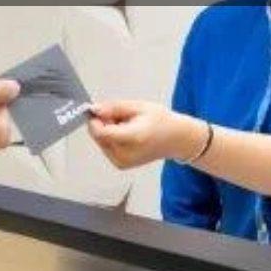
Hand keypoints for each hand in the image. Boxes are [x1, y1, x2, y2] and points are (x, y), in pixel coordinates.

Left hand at [87, 100, 206, 169]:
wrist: (176, 139)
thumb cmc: (161, 121)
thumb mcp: (138, 106)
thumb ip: (114, 107)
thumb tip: (95, 109)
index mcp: (133, 138)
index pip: (101, 133)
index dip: (95, 120)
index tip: (100, 110)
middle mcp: (125, 154)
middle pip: (98, 137)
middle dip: (103, 123)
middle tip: (120, 116)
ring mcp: (122, 162)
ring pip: (100, 141)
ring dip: (107, 130)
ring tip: (126, 125)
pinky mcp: (120, 165)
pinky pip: (106, 147)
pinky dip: (111, 138)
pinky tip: (126, 134)